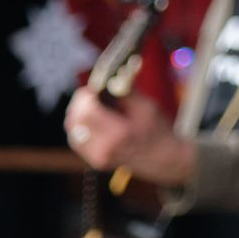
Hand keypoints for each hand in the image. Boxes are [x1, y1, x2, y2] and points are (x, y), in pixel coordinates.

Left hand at [64, 87, 193, 185]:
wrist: (165, 160)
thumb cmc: (159, 131)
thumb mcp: (147, 106)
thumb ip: (124, 91)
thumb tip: (109, 76)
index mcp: (119, 134)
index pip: (87, 112)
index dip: (86, 96)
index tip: (94, 87)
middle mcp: (104, 149)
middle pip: (75, 121)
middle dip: (80, 103)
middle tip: (91, 92)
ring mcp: (97, 157)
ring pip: (73, 130)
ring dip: (78, 113)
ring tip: (91, 104)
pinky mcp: (95, 161)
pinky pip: (77, 139)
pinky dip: (81, 125)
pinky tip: (92, 117)